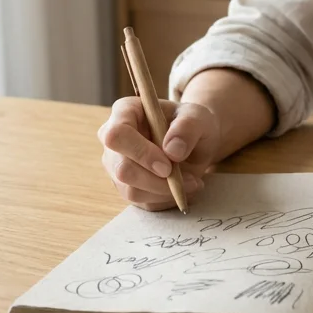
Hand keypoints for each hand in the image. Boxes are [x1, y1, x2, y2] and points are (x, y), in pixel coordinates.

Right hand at [98, 98, 221, 210]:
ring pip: (131, 190)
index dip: (141, 152)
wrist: (195, 143)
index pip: (117, 135)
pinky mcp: (126, 186)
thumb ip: (187, 127)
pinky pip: (141, 201)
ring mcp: (116, 165)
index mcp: (125, 112)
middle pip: (122, 169)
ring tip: (191, 181)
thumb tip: (172, 151)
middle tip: (184, 178)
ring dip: (164, 191)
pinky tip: (181, 187)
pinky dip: (165, 198)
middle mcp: (114, 139)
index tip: (168, 165)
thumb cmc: (191, 124)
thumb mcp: (198, 117)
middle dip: (155, 179)